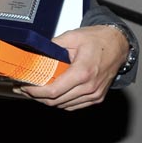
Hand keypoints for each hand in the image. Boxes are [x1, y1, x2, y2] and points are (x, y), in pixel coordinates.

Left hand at [13, 25, 128, 109]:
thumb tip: (36, 51)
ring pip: (65, 106)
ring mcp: (94, 94)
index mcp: (82, 72)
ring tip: (33, 92)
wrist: (118, 44)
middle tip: (23, 89)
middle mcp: (89, 87)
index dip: (36, 91)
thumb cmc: (97, 40)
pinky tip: (50, 95)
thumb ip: (53, 45)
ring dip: (48, 101)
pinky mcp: (97, 97)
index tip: (25, 86)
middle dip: (37, 96)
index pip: (54, 90)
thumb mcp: (72, 36)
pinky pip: (74, 105)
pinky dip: (61, 102)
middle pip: (57, 101)